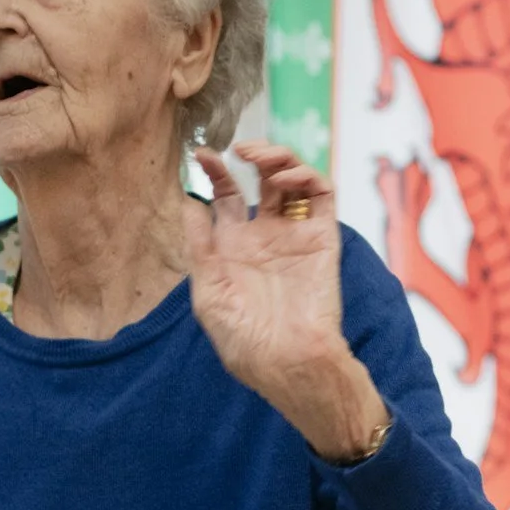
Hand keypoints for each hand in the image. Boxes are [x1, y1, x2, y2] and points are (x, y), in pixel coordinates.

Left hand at [186, 141, 388, 460]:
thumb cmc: (243, 338)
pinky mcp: (322, 238)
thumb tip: (187, 201)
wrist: (287, 361)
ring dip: (280, 159)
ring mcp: (294, 235)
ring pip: (291, 181)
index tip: (201, 154)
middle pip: (261, 180)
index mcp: (234, 248)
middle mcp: (265, 236)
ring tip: (261, 158)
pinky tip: (286, 178)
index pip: (225, 196)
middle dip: (251, 156)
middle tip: (239, 148)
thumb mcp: (207, 291)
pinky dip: (307, 177)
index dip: (215, 172)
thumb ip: (198, 244)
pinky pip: (321, 196)